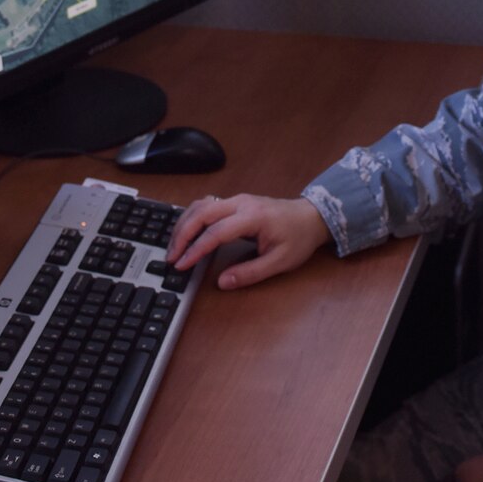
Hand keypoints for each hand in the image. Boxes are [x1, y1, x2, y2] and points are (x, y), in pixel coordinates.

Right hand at [165, 193, 331, 288]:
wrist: (311, 217)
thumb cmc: (298, 238)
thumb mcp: (280, 262)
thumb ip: (251, 272)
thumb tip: (223, 282)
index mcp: (253, 217)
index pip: (215, 231)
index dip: (196, 249)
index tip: (181, 264)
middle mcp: (241, 203)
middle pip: (202, 213)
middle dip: (182, 234)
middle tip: (171, 257)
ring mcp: (237, 200)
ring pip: (201, 205)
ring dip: (184, 224)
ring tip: (174, 247)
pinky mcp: (235, 202)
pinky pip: (207, 205)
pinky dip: (192, 217)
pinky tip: (185, 232)